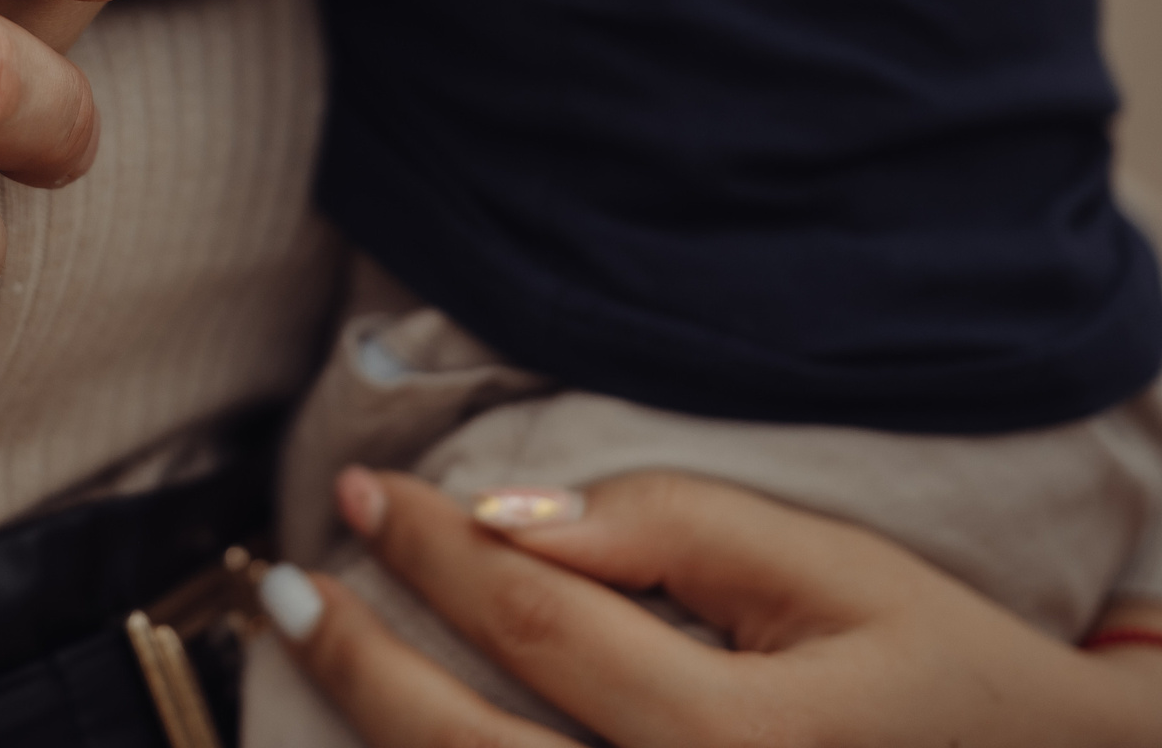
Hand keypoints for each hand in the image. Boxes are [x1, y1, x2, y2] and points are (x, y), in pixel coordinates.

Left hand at [264, 466, 1161, 746]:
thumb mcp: (824, 568)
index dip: (431, 550)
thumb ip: (661, 531)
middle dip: (355, 665)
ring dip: (376, 740)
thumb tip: (502, 515)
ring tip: (305, 658)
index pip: (534, 627)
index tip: (362, 492)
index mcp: (745, 743)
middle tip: (282, 582)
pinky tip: (395, 739)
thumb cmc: (932, 668)